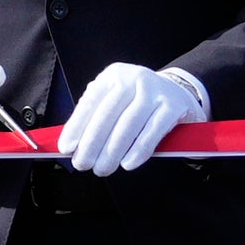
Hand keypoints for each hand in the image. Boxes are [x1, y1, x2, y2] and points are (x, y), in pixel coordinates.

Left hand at [59, 60, 206, 176]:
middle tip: (82, 164)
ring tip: (103, 168)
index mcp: (113, 76)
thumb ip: (95, 117)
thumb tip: (72, 144)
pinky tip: (128, 164)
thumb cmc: (137, 101)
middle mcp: (134, 79)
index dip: (76, 126)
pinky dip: (139, 151)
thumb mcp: (115, 99)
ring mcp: (155, 91)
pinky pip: (152, 132)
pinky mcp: (173, 106)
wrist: (178, 91)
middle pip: (108, 114)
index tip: (66, 148)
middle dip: (92, 143)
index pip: (90, 102)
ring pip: (129, 124)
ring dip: (113, 150)